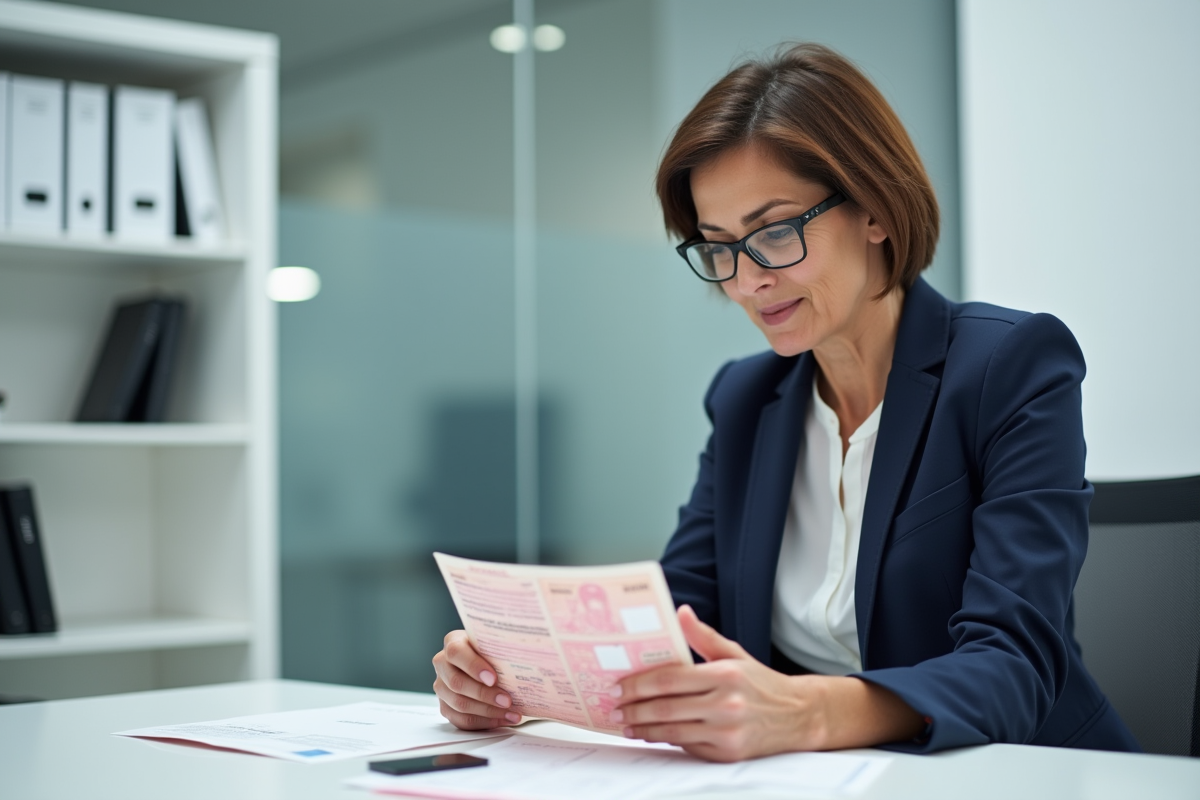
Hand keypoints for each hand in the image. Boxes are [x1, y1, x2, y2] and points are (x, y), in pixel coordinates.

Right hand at [432, 630, 521, 729]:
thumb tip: (527, 654)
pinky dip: (484, 722)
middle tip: (507, 700)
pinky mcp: (446, 706)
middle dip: (485, 694)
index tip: (494, 678)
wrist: (487, 662)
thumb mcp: (496, 643)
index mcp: (453, 643)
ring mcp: (442, 687)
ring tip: (511, 713)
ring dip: (488, 711)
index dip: (473, 666)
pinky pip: (461, 720)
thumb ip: (502, 646)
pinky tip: (502, 719)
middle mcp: (443, 664)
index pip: (456, 652)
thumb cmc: (493, 651)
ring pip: (459, 704)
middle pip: (457, 683)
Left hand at [610, 605, 923, 760]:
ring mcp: (727, 732)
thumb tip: (678, 612)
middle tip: (614, 706)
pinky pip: (687, 746)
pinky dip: (666, 739)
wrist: (797, 716)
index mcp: (725, 674)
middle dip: (633, 707)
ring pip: (672, 730)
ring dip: (643, 728)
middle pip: (665, 707)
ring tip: (626, 723)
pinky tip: (651, 734)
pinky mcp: (728, 753)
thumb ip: (703, 636)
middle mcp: (726, 704)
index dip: (638, 683)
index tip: (618, 685)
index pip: (669, 679)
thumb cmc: (759, 682)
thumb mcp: (734, 654)